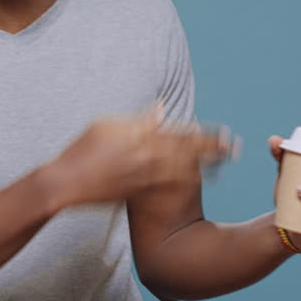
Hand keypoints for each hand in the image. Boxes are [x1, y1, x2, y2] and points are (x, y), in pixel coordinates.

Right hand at [46, 107, 229, 207]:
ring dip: (204, 168)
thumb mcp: (107, 125)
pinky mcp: (137, 192)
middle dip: (213, 150)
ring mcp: (142, 176)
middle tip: (235, 149)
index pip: (180, 133)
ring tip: (224, 166)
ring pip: (182, 171)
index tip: (223, 133)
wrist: (65, 183)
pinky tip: (198, 182)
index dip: (204, 135)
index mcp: (139, 135)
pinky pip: (166, 188)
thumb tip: (162, 108)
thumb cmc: (81, 149)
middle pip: (188, 152)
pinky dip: (184, 183)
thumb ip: (139, 119)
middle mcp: (145, 155)